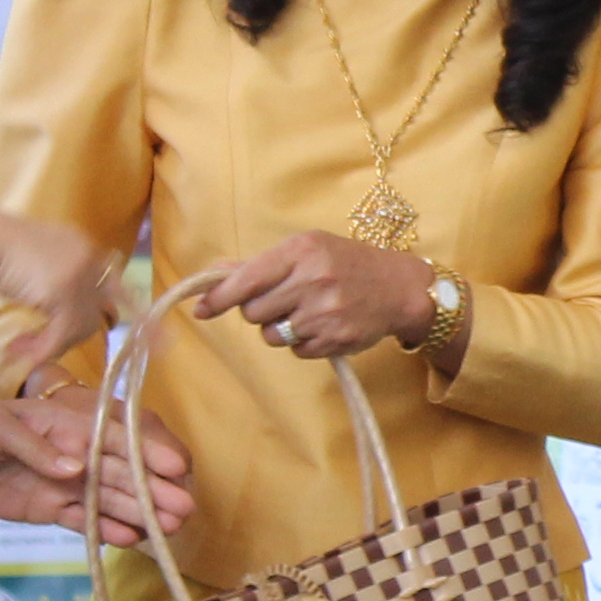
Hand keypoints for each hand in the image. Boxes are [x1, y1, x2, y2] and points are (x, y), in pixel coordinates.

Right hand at [0, 198, 129, 382]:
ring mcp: (79, 274)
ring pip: (82, 327)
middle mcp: (89, 257)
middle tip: (69, 349)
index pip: (116, 280)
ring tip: (21, 346)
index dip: (132, 309)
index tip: (156, 334)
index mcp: (82, 244)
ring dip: (52, 342)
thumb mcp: (32, 259)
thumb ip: (54, 280)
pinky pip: (61, 334)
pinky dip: (41, 349)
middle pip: (103, 309)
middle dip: (91, 333)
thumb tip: (62, 316)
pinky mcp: (63, 291)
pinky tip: (18, 350)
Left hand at [0, 390, 195, 542]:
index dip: (147, 452)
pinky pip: (84, 521)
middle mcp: (75, 454)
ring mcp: (65, 484)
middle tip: (185, 509)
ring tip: (168, 529)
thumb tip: (77, 467)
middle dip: (154, 490)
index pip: (114, 438)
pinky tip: (131, 540)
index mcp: (67, 425)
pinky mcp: (51, 509)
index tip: (175, 468)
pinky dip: (106, 530)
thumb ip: (37, 447)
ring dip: (139, 514)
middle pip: (121, 473)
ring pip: (110, 500)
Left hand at [192, 232, 443, 366]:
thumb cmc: (346, 263)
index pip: (247, 279)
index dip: (218, 297)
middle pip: (253, 312)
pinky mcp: (335, 340)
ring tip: (305, 313)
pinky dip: (302, 343)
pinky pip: (296, 351)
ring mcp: (325, 313)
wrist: (399, 288)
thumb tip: (216, 274)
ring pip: (272, 335)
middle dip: (260, 311)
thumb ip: (261, 264)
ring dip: (280, 329)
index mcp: (302, 251)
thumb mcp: (308, 249)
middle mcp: (313, 280)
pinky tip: (322, 326)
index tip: (200, 309)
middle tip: (282, 301)